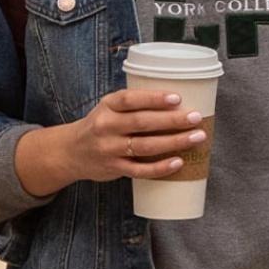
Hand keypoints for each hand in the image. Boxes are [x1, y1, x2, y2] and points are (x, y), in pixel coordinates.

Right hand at [66, 88, 205, 181]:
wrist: (70, 152)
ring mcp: (109, 149)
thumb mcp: (110, 107)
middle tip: (196, 118)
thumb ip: (136, 103)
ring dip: (174, 142)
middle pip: (143, 123)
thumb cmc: (102, 124)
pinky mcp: (114, 169)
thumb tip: (179, 99)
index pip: (130, 99)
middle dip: (173, 120)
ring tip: (197, 137)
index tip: (177, 98)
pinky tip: (178, 162)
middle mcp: (106, 126)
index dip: (154, 98)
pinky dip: (160, 168)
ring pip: (145, 146)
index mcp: (108, 106)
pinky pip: (139, 170)